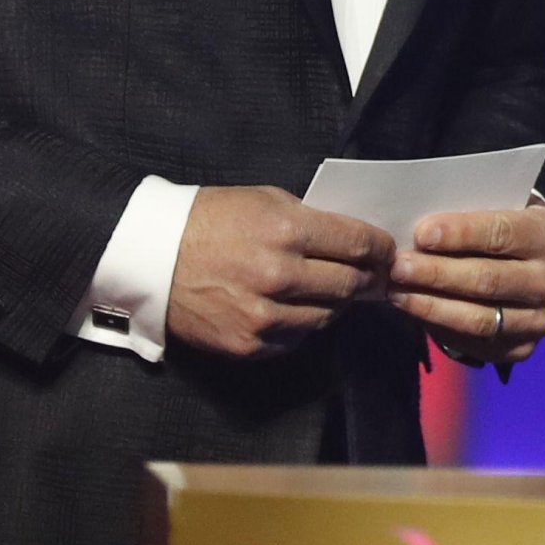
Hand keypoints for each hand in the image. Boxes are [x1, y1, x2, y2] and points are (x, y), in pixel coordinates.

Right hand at [166, 184, 394, 359]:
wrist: (155, 255)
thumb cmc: (212, 218)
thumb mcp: (263, 199)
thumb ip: (309, 220)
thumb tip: (352, 241)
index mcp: (286, 230)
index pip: (357, 244)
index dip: (382, 249)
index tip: (389, 251)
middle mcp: (280, 275)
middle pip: (350, 285)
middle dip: (370, 279)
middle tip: (377, 277)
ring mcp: (265, 315)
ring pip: (328, 316)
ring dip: (338, 303)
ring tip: (336, 291)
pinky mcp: (250, 345)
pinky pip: (297, 338)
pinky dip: (304, 323)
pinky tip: (299, 307)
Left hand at [386, 204, 544, 366]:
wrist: (528, 258)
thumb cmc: (500, 221)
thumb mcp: (495, 205)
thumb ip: (467, 210)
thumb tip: (417, 227)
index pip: (502, 233)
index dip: (460, 234)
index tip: (421, 234)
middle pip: (488, 280)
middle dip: (437, 273)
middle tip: (398, 266)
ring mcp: (541, 321)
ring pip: (479, 318)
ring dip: (431, 305)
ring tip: (396, 291)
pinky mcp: (522, 348)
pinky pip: (475, 343)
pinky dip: (439, 327)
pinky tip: (413, 310)